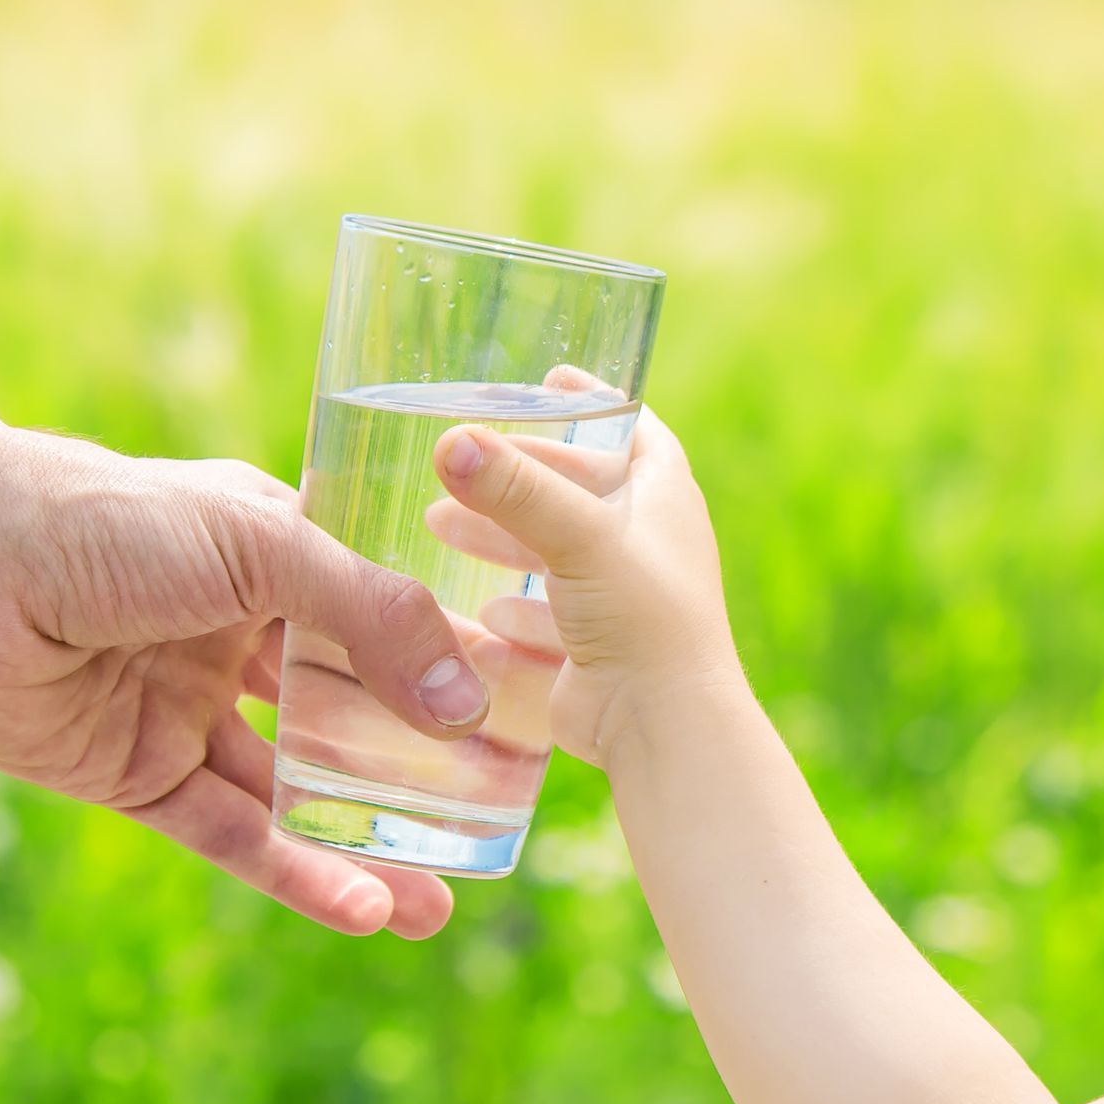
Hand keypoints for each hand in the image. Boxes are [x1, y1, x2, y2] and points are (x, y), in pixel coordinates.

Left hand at [0, 429, 491, 938]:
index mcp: (273, 565)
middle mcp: (235, 639)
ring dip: (365, 848)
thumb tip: (467, 703)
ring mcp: (187, 709)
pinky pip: (228, 833)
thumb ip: (370, 617)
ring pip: (295, 793)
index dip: (442, 669)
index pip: (378, 621)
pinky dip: (294, 872)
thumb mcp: (266, 546)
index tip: (520, 717)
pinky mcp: (136, 773)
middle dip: (414, 779)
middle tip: (490, 829)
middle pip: (344, 720)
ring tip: (439, 906)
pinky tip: (362, 908)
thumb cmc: (115, 522)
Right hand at [426, 408, 739, 768]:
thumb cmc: (643, 619)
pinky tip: (478, 608)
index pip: (634, 428)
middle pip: (580, 490)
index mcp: (664, 498)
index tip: (552, 378)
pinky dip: (514, 608)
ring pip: (556, 552)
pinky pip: (548, 619)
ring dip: (504, 537)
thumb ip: (516, 490)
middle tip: (462, 460)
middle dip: (521, 475)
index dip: (595, 401)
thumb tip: (453, 443)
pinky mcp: (598, 650)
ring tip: (438, 523)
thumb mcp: (579, 538)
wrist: (663, 726)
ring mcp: (624, 598)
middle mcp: (649, 544)